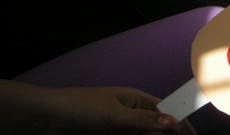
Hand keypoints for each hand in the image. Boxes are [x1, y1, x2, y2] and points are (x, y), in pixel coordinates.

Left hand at [45, 86, 195, 133]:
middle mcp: (132, 114)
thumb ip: (142, 121)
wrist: (48, 119)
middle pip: (158, 129)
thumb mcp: (113, 115)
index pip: (166, 110)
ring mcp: (122, 129)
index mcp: (136, 99)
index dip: (180, 122)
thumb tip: (172, 122)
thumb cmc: (80, 107)